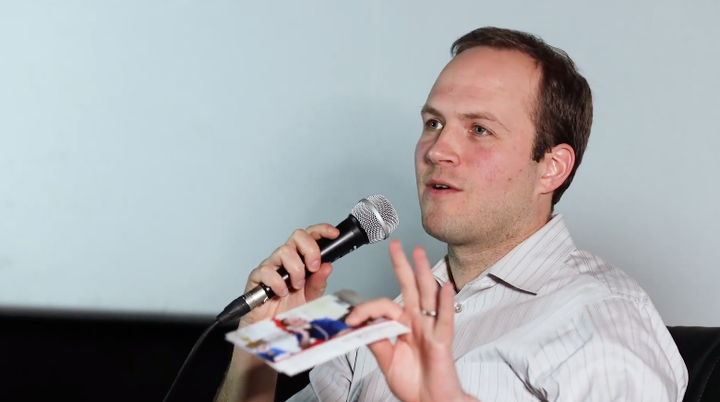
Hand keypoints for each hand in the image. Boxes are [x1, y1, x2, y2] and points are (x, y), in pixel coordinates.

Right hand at [239, 224, 338, 326]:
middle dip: (310, 250)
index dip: (321, 230)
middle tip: (314, 267)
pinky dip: (278, 282)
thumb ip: (319, 282)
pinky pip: (267, 270)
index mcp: (301, 259)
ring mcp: (271, 265)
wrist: (272, 327)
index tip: (333, 234)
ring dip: (295, 269)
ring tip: (296, 286)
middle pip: (297, 236)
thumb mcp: (311, 296)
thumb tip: (328, 266)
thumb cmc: (289, 309)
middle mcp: (286, 259)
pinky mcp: (257, 276)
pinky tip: (281, 292)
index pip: (310, 236)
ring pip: (284, 251)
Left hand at [345, 240, 476, 401]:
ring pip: (427, 296)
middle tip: (395, 245)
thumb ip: (377, 341)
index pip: (384, 307)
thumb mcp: (387, 360)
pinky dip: (445, 303)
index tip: (350, 318)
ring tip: (418, 253)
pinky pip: (445, 319)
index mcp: (404, 326)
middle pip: (410, 288)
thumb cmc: (414, 384)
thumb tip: (361, 324)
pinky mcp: (442, 341)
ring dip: (423, 273)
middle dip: (402, 265)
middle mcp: (418, 323)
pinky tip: (444, 287)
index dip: (366, 309)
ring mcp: (431, 330)